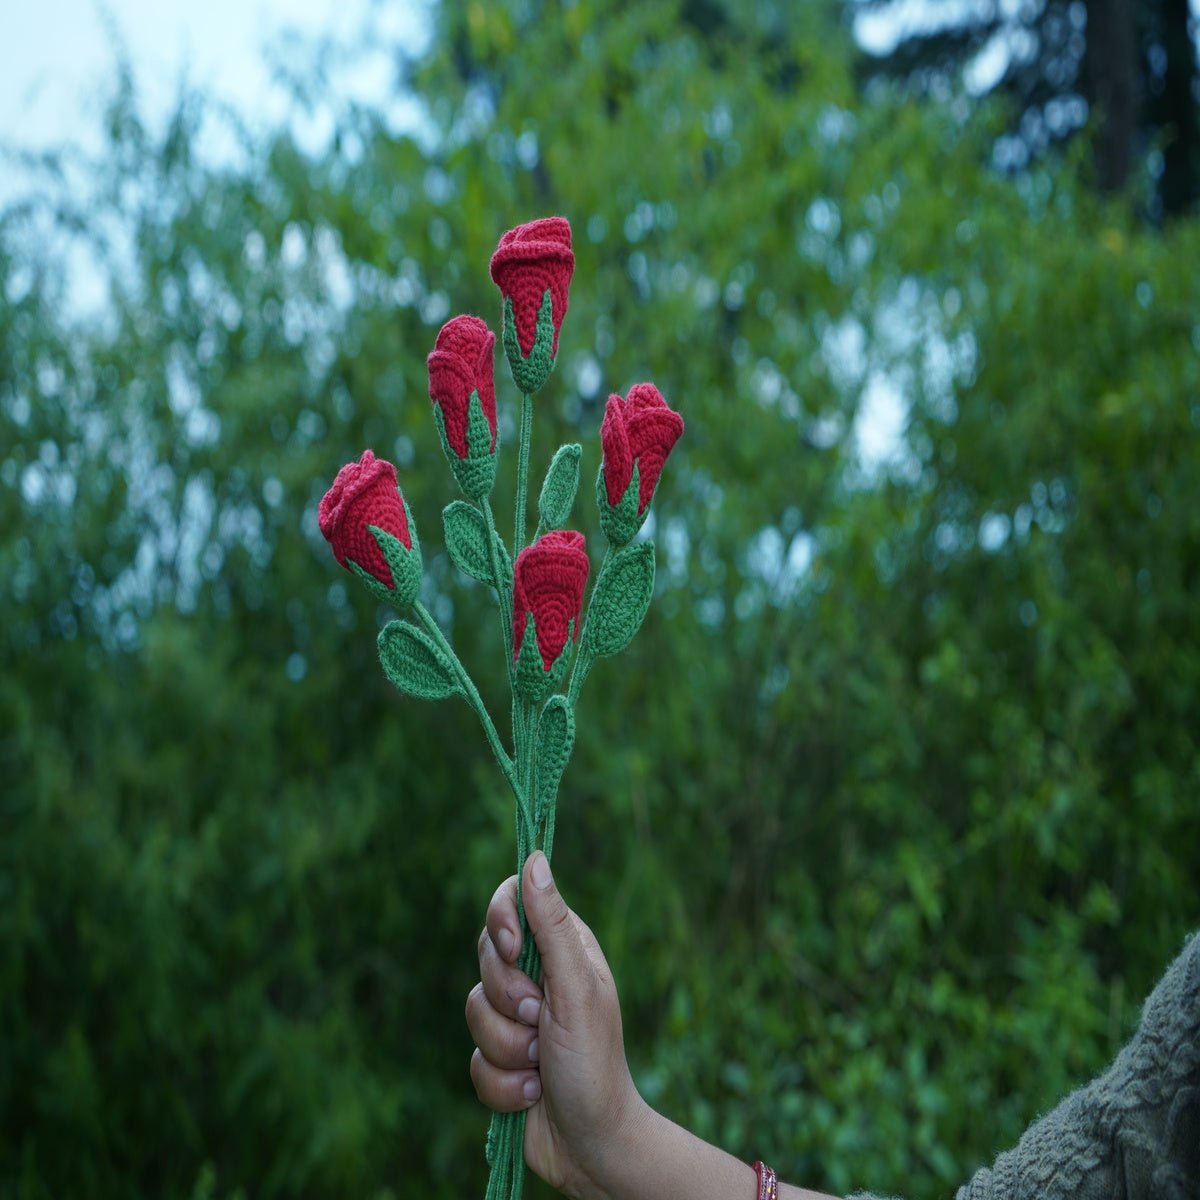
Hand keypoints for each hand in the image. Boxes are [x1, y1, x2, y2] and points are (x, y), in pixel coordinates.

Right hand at [466, 851, 645, 1198]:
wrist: (592, 1144)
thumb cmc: (596, 1062)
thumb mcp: (576, 987)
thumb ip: (550, 925)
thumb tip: (535, 859)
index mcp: (562, 948)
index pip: (512, 900)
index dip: (501, 919)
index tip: (511, 947)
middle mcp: (537, 976)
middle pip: (486, 955)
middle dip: (508, 999)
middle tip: (541, 1020)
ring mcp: (516, 1018)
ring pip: (474, 1009)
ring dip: (509, 1048)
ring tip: (541, 1063)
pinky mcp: (500, 1058)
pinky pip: (473, 1058)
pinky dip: (502, 1083)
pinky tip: (531, 1093)